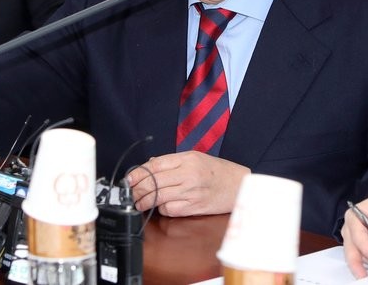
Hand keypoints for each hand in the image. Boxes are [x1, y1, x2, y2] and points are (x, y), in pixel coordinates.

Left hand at [125, 151, 249, 216]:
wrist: (239, 185)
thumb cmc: (218, 170)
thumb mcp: (195, 157)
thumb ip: (172, 161)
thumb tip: (148, 166)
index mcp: (188, 159)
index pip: (155, 166)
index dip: (138, 173)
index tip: (128, 179)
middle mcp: (189, 175)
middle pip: (153, 183)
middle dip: (137, 189)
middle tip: (130, 192)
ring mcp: (191, 193)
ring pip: (158, 198)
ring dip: (145, 201)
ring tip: (139, 201)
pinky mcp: (193, 208)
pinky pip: (170, 210)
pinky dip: (162, 209)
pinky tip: (162, 205)